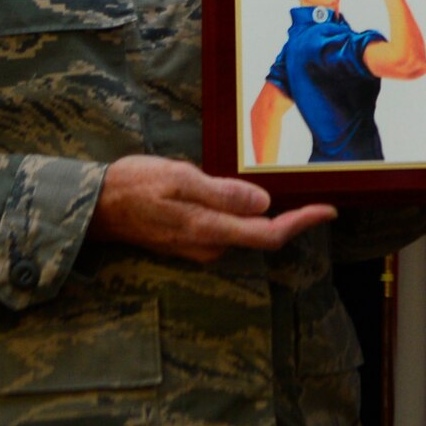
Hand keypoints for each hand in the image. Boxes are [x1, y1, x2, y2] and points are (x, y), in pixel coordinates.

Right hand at [88, 155, 335, 262]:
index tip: (329, 210)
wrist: (96, 206)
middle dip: (293, 218)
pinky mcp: (193, 240)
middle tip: (317, 195)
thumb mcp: (179, 179)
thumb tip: (263, 204)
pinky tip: (249, 196)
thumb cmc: (135, 185)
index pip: (269, 235)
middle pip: (263, 235)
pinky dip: (246, 214)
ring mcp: (201, 246)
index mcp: (210, 230)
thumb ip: (221, 193)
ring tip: (290, 191)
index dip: (303, 223)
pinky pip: (230, 229)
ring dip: (268, 215)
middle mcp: (210, 246)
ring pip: (246, 232)